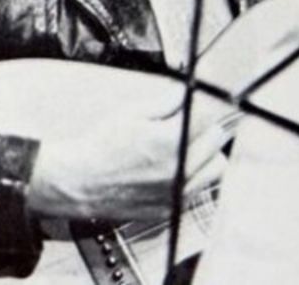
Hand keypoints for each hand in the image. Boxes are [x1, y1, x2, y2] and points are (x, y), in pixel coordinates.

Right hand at [26, 108, 227, 225]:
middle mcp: (180, 169)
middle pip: (216, 140)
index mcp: (170, 141)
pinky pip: (200, 187)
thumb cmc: (103, 145)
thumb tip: (187, 91)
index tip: (199, 102)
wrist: (82, 182)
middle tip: (191, 120)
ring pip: (216, 166)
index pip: (207, 116)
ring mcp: (179, 192)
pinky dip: (195, 174)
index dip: (203, 105)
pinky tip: (175, 166)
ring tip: (185, 145)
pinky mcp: (174, 207)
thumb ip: (166, 103)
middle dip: (207, 125)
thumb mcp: (132, 114)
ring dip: (207, 152)